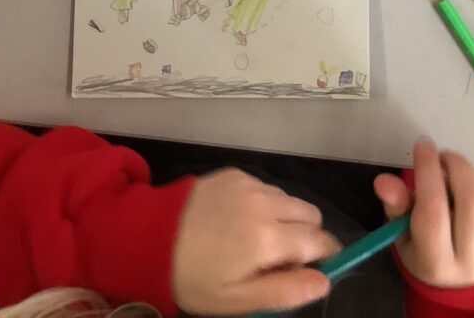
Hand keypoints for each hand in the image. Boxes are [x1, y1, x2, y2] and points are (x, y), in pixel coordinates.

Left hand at [172, 168, 338, 314]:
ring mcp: (249, 184)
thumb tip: (324, 281)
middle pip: (311, 214)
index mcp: (268, 238)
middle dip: (305, 236)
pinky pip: (265, 187)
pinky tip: (236, 220)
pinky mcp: (234, 173)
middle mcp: (265, 203)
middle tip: (279, 258)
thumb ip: (285, 291)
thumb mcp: (237, 300)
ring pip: (288, 199)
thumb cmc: (194, 278)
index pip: (321, 241)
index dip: (324, 256)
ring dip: (284, 218)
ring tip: (254, 239)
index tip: (313, 269)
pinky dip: (262, 204)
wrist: (149, 238)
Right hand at [374, 139, 473, 287]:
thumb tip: (384, 181)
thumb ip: (396, 205)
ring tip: (461, 179)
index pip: (433, 209)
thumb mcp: (401, 232)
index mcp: (435, 262)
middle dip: (458, 166)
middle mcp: (471, 264)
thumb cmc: (422, 250)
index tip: (423, 145)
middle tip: (445, 156)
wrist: (458, 284)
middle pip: (472, 202)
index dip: (428, 171)